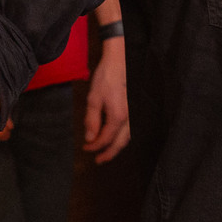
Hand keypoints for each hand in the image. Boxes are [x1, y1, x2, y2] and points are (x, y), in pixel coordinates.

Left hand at [80, 44, 130, 163]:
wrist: (120, 61)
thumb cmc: (106, 78)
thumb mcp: (93, 98)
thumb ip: (92, 120)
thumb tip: (90, 138)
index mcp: (118, 116)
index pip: (105, 138)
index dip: (94, 146)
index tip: (85, 148)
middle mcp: (129, 117)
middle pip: (120, 143)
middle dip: (108, 153)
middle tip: (98, 160)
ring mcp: (135, 113)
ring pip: (128, 137)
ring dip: (117, 147)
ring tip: (106, 152)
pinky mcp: (135, 109)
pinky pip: (131, 129)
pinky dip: (123, 137)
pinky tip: (116, 137)